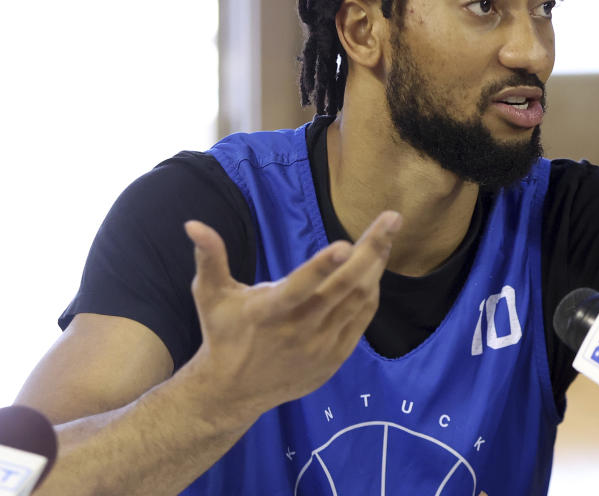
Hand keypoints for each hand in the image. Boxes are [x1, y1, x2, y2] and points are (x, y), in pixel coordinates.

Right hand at [182, 210, 401, 418]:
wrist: (234, 392)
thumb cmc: (223, 333)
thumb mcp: (210, 295)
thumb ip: (209, 257)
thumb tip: (193, 223)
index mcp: (268, 313)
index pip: (298, 288)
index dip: (321, 267)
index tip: (345, 244)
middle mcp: (298, 331)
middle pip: (344, 287)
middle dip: (372, 249)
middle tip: (392, 219)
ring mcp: (320, 347)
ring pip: (359, 300)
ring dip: (376, 266)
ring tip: (386, 235)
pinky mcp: (334, 358)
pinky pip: (361, 319)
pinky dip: (371, 292)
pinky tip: (374, 269)